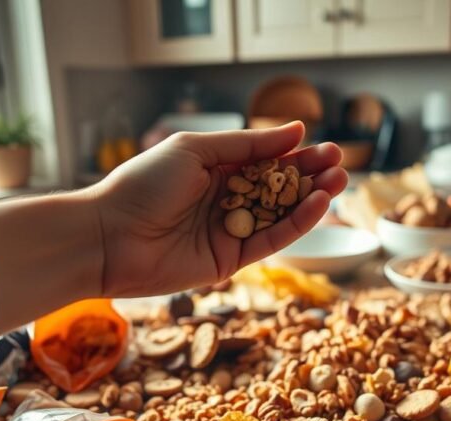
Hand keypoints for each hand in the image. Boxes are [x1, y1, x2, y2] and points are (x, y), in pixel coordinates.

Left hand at [90, 122, 347, 297]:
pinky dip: (296, 224)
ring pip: (280, 215)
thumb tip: (296, 130)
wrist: (109, 235)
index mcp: (214, 169)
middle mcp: (224, 200)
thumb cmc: (144, 184)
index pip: (266, 161)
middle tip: (341, 165)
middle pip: (278, 188)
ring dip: (311, 200)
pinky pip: (270, 240)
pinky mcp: (229, 260)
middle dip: (311, 176)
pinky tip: (317, 205)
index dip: (298, 155)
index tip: (328, 148)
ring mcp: (228, 231)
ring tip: (339, 183)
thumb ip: (249, 145)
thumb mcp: (198, 151)